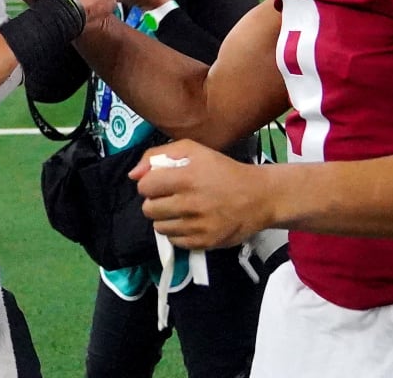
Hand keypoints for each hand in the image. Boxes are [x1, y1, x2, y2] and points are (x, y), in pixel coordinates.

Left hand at [130, 139, 270, 249]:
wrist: (259, 196)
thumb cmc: (223, 170)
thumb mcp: (194, 150)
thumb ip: (159, 154)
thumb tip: (133, 175)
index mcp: (185, 177)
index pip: (145, 187)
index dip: (150, 184)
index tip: (161, 184)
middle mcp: (189, 203)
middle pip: (149, 209)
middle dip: (155, 202)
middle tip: (171, 198)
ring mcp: (197, 226)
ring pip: (159, 227)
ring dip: (165, 219)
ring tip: (181, 210)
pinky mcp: (204, 242)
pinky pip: (174, 241)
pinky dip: (178, 232)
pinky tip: (190, 222)